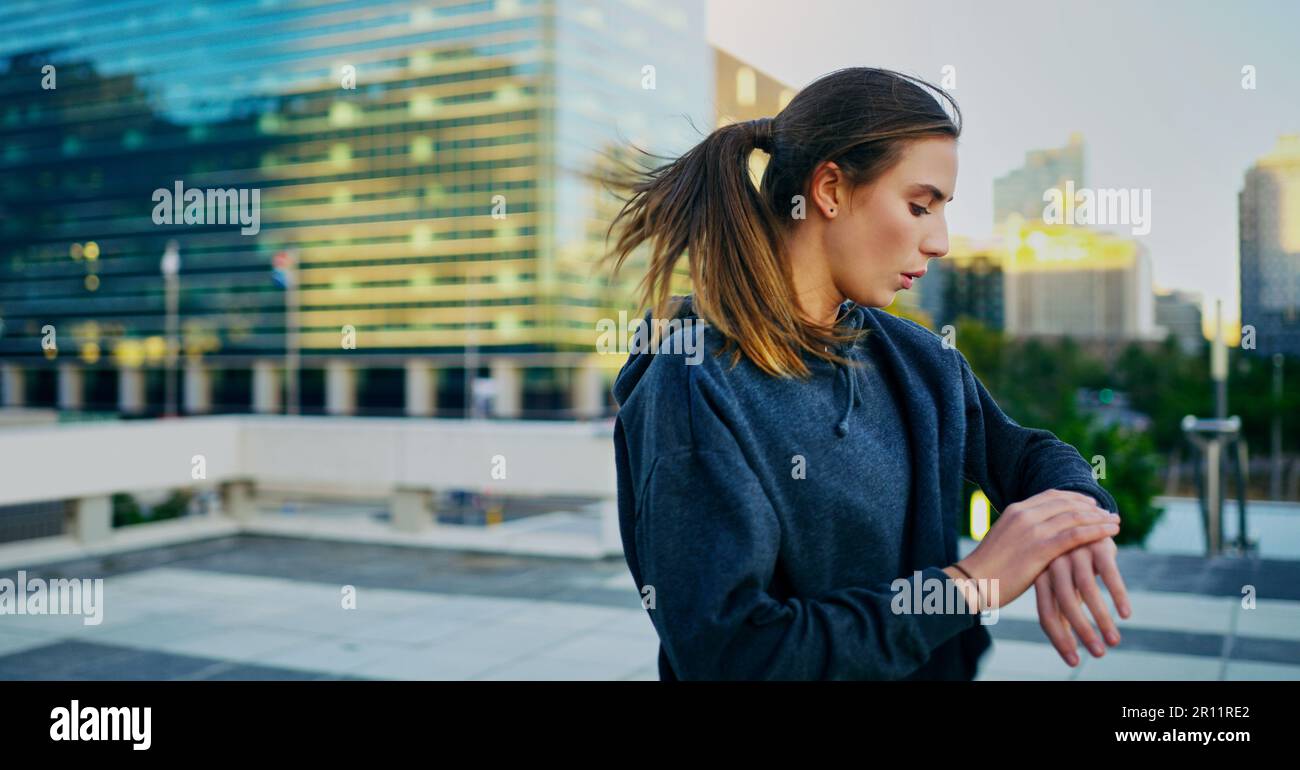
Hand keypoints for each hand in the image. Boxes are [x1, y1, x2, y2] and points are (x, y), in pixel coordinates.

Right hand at [950, 489, 1119, 608]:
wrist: (974, 582)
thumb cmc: (989, 568)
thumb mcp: (1005, 540)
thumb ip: (1023, 533)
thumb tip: (1040, 536)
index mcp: (1015, 510)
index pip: (1052, 496)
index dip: (1075, 498)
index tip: (1090, 504)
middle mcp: (1025, 514)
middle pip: (1066, 503)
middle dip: (1091, 506)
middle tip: (1108, 513)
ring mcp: (1033, 530)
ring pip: (1075, 517)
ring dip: (1099, 518)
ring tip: (1115, 522)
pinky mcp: (1041, 548)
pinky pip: (1076, 535)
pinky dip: (1096, 531)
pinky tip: (1110, 533)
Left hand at [1035, 535, 1132, 666]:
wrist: (1080, 519)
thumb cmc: (1070, 562)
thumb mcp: (1060, 584)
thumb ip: (1061, 610)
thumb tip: (1067, 648)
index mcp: (1040, 576)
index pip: (1046, 613)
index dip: (1060, 639)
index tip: (1074, 662)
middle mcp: (1053, 563)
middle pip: (1064, 603)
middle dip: (1082, 632)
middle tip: (1099, 654)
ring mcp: (1074, 551)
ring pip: (1087, 590)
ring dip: (1102, 619)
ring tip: (1115, 641)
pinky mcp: (1096, 543)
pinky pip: (1109, 573)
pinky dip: (1118, 595)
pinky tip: (1126, 614)